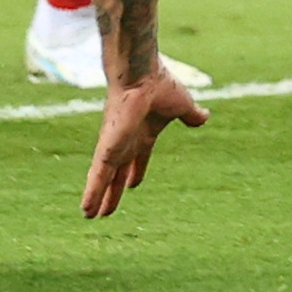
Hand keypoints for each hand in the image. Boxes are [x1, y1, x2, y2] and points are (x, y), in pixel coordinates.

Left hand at [80, 70, 206, 218]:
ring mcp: (114, 148)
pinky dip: (92, 193)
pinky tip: (86, 209)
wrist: (141, 75)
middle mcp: (126, 142)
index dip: (135, 172)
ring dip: (98, 198)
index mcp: (144, 133)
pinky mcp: (107, 151)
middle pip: (118, 174)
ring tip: (90, 216)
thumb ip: (191, 114)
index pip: (137, 158)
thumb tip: (205, 117)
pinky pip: (98, 177)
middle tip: (105, 210)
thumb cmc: (159, 85)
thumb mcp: (182, 105)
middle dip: (113, 192)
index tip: (132, 185)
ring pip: (104, 179)